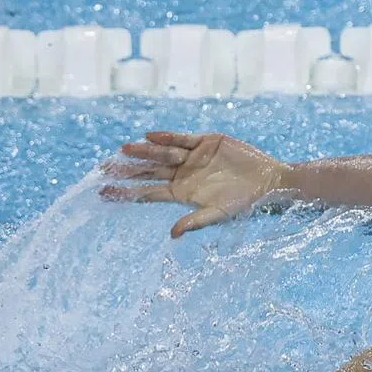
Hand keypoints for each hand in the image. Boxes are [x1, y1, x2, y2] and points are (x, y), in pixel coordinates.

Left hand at [99, 132, 290, 237]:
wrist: (268, 181)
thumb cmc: (244, 203)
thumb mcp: (218, 214)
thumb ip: (194, 221)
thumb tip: (172, 235)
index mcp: (181, 193)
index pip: (147, 192)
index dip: (126, 192)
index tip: (104, 192)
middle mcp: (183, 174)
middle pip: (149, 171)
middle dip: (128, 169)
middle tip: (104, 168)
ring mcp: (193, 156)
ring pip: (162, 153)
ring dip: (144, 151)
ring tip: (124, 150)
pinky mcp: (206, 141)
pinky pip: (183, 138)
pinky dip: (168, 137)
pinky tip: (151, 136)